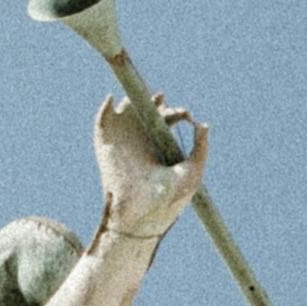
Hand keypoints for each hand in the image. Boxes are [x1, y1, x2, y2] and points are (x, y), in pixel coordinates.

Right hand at [98, 89, 204, 245]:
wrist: (145, 212)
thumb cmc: (170, 198)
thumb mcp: (193, 171)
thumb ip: (201, 147)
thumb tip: (204, 124)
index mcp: (160, 147)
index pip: (166, 121)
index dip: (175, 112)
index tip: (185, 114)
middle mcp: (142, 142)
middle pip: (146, 112)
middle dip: (154, 101)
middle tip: (162, 98)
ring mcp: (124, 143)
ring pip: (125, 112)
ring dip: (131, 99)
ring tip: (140, 92)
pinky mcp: (107, 146)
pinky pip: (102, 123)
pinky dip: (104, 109)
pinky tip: (112, 98)